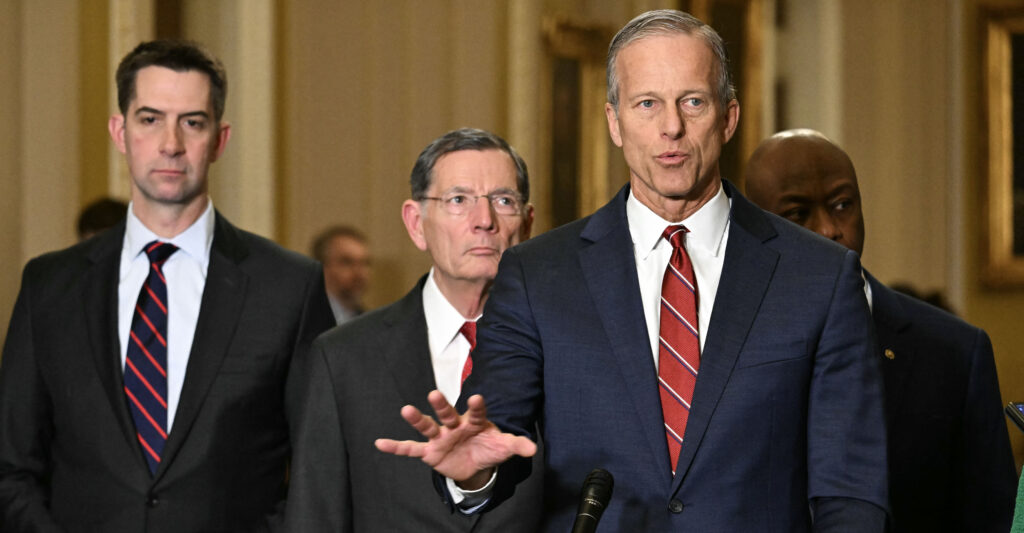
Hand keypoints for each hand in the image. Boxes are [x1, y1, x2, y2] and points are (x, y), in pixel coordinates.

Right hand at [375, 390, 535, 487]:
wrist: (474, 464)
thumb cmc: (488, 448)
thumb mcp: (503, 447)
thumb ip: (516, 445)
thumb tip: (533, 449)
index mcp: (474, 421)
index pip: (477, 411)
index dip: (478, 406)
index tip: (478, 397)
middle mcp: (454, 425)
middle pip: (447, 413)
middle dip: (441, 405)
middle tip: (435, 394)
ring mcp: (440, 437)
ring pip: (427, 426)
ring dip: (417, 419)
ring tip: (405, 410)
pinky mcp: (430, 452)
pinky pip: (411, 449)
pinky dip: (396, 447)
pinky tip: (380, 443)